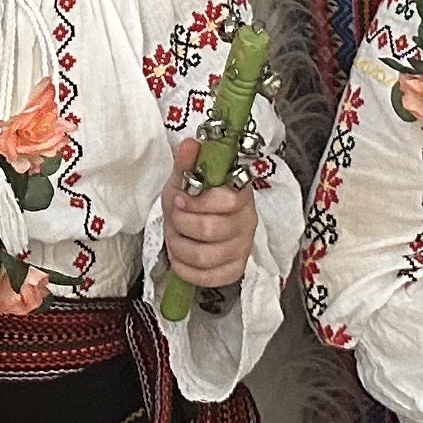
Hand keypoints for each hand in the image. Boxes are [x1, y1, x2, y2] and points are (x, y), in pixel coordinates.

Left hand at [163, 137, 255, 295]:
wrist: (196, 222)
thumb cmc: (193, 198)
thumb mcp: (186, 178)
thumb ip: (188, 162)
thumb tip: (189, 144)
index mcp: (240, 195)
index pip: (227, 201)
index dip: (197, 202)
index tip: (179, 198)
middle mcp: (247, 223)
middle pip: (211, 230)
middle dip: (182, 223)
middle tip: (174, 217)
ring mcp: (242, 249)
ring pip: (204, 257)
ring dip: (179, 247)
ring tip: (175, 236)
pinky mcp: (233, 271)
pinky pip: (206, 278)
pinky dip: (184, 268)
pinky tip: (180, 256)